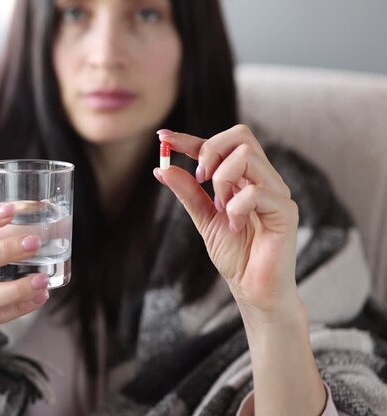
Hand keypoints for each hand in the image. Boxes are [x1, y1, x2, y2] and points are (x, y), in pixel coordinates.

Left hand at [154, 125, 299, 317]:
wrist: (253, 289)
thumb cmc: (236, 255)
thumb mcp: (203, 219)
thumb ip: (188, 193)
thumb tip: (163, 169)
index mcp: (245, 178)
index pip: (221, 144)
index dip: (190, 138)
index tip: (164, 139)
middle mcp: (264, 179)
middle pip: (241, 136)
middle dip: (210, 151)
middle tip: (199, 180)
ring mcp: (277, 192)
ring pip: (248, 156)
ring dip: (222, 180)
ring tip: (221, 208)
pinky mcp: (286, 211)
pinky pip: (257, 192)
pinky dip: (237, 207)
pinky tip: (235, 226)